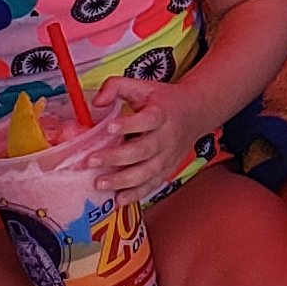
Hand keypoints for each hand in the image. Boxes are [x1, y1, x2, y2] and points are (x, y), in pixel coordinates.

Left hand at [89, 74, 201, 205]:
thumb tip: (97, 102)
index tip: (109, 127)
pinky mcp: (167, 169)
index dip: (129, 124)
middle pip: (144, 150)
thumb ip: (116, 87)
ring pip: (148, 172)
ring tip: (100, 183)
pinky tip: (119, 199)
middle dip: (116, 158)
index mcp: (161, 113)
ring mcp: (168, 156)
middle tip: (92, 161)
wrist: (195, 113)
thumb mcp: (142, 86)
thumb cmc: (163, 101)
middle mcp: (166, 137)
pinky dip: (136, 194)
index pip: (147, 119)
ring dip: (123, 180)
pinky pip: (152, 184)